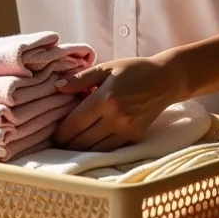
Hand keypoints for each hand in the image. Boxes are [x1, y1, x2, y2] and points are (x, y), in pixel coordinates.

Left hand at [52, 56, 177, 151]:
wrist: (165, 80)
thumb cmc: (133, 70)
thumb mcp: (106, 68)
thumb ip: (81, 79)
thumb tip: (57, 87)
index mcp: (105, 98)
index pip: (75, 123)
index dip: (60, 132)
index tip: (53, 134)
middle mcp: (116, 117)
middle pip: (82, 140)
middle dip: (67, 144)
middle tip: (58, 141)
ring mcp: (127, 130)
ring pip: (95, 149)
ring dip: (81, 150)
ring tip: (71, 145)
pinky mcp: (135, 137)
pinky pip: (111, 149)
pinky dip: (98, 149)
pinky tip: (91, 143)